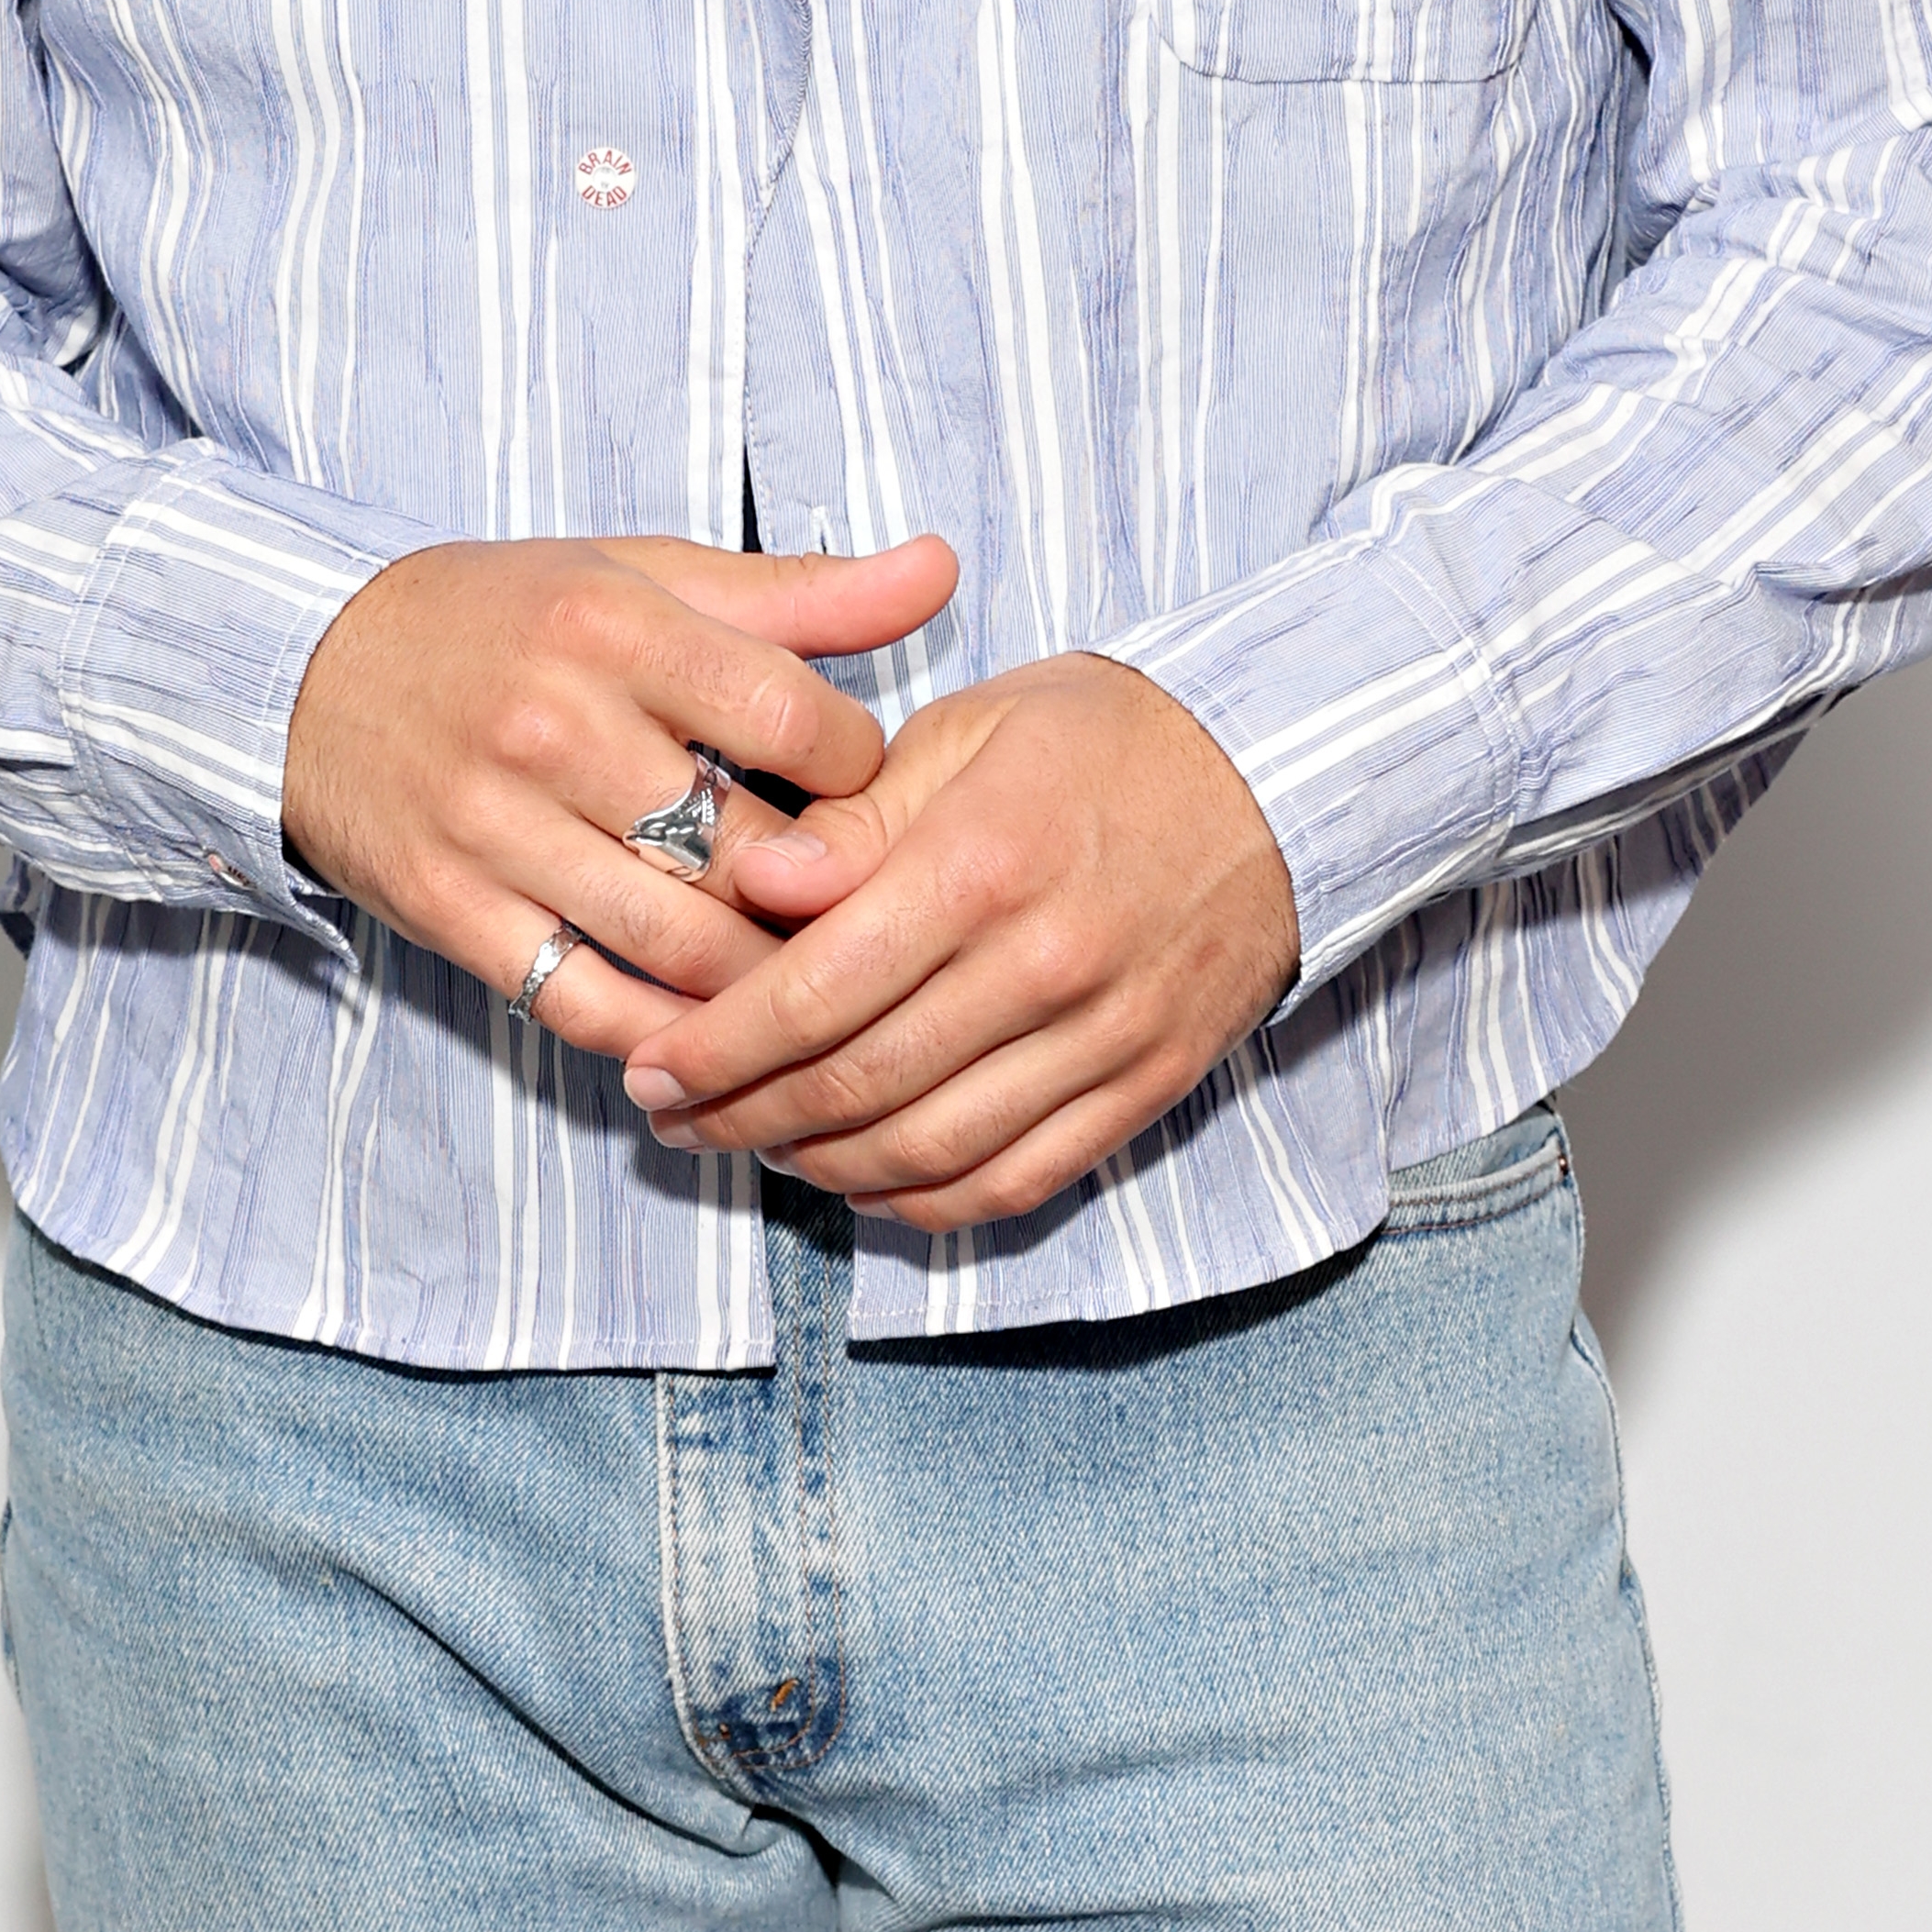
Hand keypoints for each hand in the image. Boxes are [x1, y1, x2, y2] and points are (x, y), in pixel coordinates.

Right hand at [282, 530, 960, 1065]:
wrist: (303, 667)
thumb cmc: (506, 616)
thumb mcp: (646, 574)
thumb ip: (801, 591)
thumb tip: (944, 567)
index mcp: (616, 624)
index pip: (796, 721)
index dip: (862, 773)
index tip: (870, 794)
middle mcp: (555, 722)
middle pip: (744, 850)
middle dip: (824, 902)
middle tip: (874, 927)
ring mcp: (495, 823)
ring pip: (676, 941)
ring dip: (760, 987)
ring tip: (811, 996)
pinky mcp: (449, 907)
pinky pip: (581, 1000)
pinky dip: (661, 1036)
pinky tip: (711, 1039)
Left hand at [617, 653, 1298, 1232]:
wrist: (1280, 773)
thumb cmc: (1101, 739)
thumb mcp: (968, 730)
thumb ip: (856, 820)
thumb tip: (755, 884)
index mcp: (983, 864)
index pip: (816, 991)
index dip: (716, 1046)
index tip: (650, 1066)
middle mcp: (1044, 967)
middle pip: (858, 1087)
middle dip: (741, 1115)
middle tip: (671, 1118)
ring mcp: (1103, 1040)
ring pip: (929, 1152)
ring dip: (818, 1167)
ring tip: (750, 1144)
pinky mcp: (1146, 1087)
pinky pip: (1016, 1181)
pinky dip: (925, 1201)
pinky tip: (862, 1179)